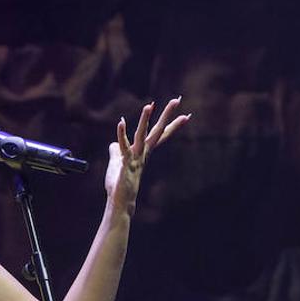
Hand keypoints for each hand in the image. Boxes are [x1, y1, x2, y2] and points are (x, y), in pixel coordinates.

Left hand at [106, 97, 190, 211]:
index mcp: (143, 151)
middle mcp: (143, 153)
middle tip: (178, 99)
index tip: (186, 115)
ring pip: (142, 135)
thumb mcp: (117, 163)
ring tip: (149, 105)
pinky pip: (124, 147)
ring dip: (145, 120)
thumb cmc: (119, 183)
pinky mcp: (126, 163)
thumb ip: (116, 152)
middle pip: (157, 131)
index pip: (160, 135)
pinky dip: (122, 134)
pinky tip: (121, 122)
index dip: (172, 124)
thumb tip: (113, 144)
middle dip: (167, 115)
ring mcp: (136, 158)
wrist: (120, 201)